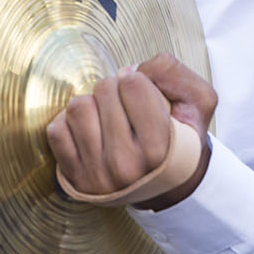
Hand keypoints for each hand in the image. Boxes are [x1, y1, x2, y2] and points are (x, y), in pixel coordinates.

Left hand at [46, 53, 216, 209]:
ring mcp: (96, 175)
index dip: (138, 80)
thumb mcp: (197, 100)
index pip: (132, 84)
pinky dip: (70, 122)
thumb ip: (172, 71)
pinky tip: (90, 130)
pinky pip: (56, 130)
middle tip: (126, 106)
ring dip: (92, 103)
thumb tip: (127, 71)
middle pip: (104, 90)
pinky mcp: (74, 178)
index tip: (143, 94)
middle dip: (115, 88)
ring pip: (77, 107)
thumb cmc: (179, 138)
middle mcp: (126, 166)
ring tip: (106, 116)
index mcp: (159, 149)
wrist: (166, 183)